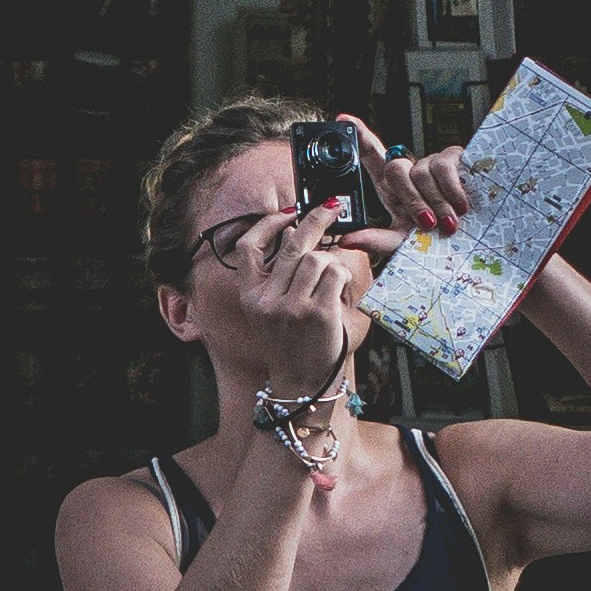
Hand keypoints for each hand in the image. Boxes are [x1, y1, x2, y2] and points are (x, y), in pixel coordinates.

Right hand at [193, 197, 372, 397]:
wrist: (302, 382)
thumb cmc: (291, 342)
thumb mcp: (270, 310)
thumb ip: (277, 276)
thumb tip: (295, 232)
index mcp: (249, 296)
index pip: (248, 248)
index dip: (267, 224)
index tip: (287, 213)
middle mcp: (266, 301)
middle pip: (291, 245)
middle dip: (314, 219)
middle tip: (331, 207)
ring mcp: (292, 308)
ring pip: (316, 259)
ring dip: (330, 261)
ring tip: (332, 276)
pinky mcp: (318, 314)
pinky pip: (335, 275)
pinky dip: (342, 275)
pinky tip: (340, 289)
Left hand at [334, 111, 470, 244]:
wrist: (467, 241)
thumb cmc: (433, 238)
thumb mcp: (402, 243)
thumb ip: (375, 241)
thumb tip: (346, 239)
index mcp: (392, 187)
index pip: (370, 155)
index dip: (359, 136)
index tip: (343, 119)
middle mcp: (409, 170)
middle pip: (394, 169)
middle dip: (411, 199)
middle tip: (427, 224)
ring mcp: (430, 163)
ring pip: (420, 172)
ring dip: (435, 202)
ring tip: (448, 223)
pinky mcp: (453, 159)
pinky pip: (444, 167)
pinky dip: (451, 190)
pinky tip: (460, 206)